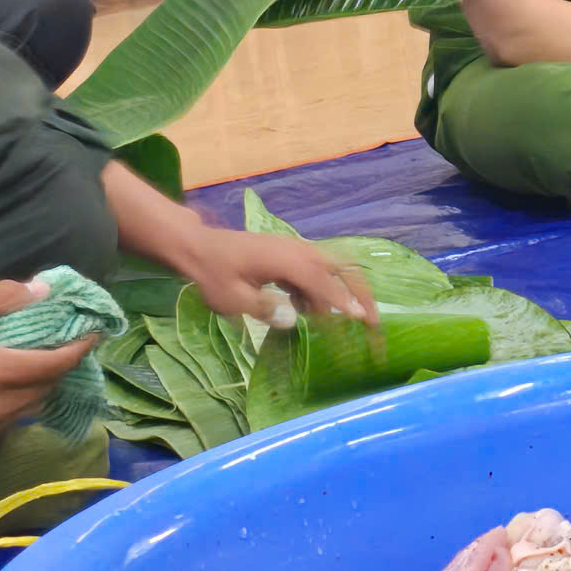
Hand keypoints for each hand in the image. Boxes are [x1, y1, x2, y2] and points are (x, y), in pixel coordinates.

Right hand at [0, 279, 97, 453]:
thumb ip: (2, 297)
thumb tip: (43, 290)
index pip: (54, 365)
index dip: (78, 350)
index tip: (93, 334)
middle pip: (44, 390)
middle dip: (58, 368)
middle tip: (62, 346)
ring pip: (24, 411)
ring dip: (35, 390)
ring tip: (32, 367)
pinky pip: (1, 425)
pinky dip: (9, 408)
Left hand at [175, 224, 377, 325]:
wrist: (197, 248)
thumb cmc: (213, 275)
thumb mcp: (234, 300)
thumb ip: (265, 309)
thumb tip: (293, 320)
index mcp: (287, 261)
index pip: (324, 284)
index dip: (345, 303)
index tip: (363, 320)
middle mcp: (298, 251)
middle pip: (341, 269)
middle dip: (359, 294)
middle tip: (372, 320)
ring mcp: (294, 250)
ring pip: (330, 270)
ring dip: (338, 295)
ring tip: (339, 322)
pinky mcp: (288, 254)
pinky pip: (315, 271)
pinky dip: (320, 290)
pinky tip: (306, 310)